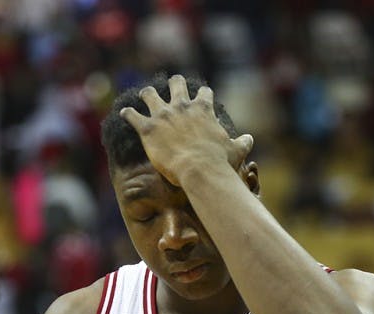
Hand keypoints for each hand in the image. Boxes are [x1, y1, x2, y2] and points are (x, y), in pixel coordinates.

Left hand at [120, 74, 253, 187]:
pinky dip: (127, 114)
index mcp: (203, 108)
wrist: (199, 170)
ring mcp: (162, 115)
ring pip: (149, 94)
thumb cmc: (219, 162)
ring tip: (144, 96)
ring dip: (146, 94)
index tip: (200, 98)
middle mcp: (181, 106)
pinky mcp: (147, 128)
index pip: (203, 93)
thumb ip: (242, 142)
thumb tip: (249, 139)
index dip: (202, 95)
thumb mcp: (236, 150)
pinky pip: (132, 115)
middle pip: (176, 83)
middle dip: (173, 84)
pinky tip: (125, 113)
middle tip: (171, 88)